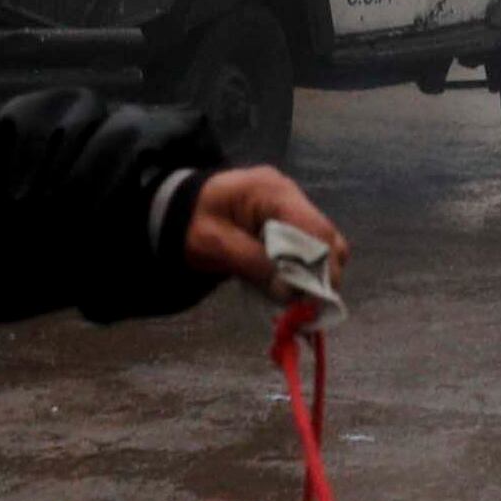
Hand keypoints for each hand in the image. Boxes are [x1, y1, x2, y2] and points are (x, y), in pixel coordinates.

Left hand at [185, 166, 345, 293]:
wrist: (174, 210)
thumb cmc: (190, 222)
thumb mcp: (214, 243)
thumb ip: (252, 263)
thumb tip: (289, 291)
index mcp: (273, 192)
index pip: (315, 228)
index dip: (324, 265)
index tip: (319, 300)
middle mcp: (289, 196)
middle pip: (326, 237)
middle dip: (323, 274)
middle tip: (310, 307)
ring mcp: (290, 209)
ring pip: (321, 245)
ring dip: (314, 275)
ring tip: (299, 302)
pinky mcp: (285, 224)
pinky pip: (306, 250)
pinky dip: (302, 271)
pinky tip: (288, 289)